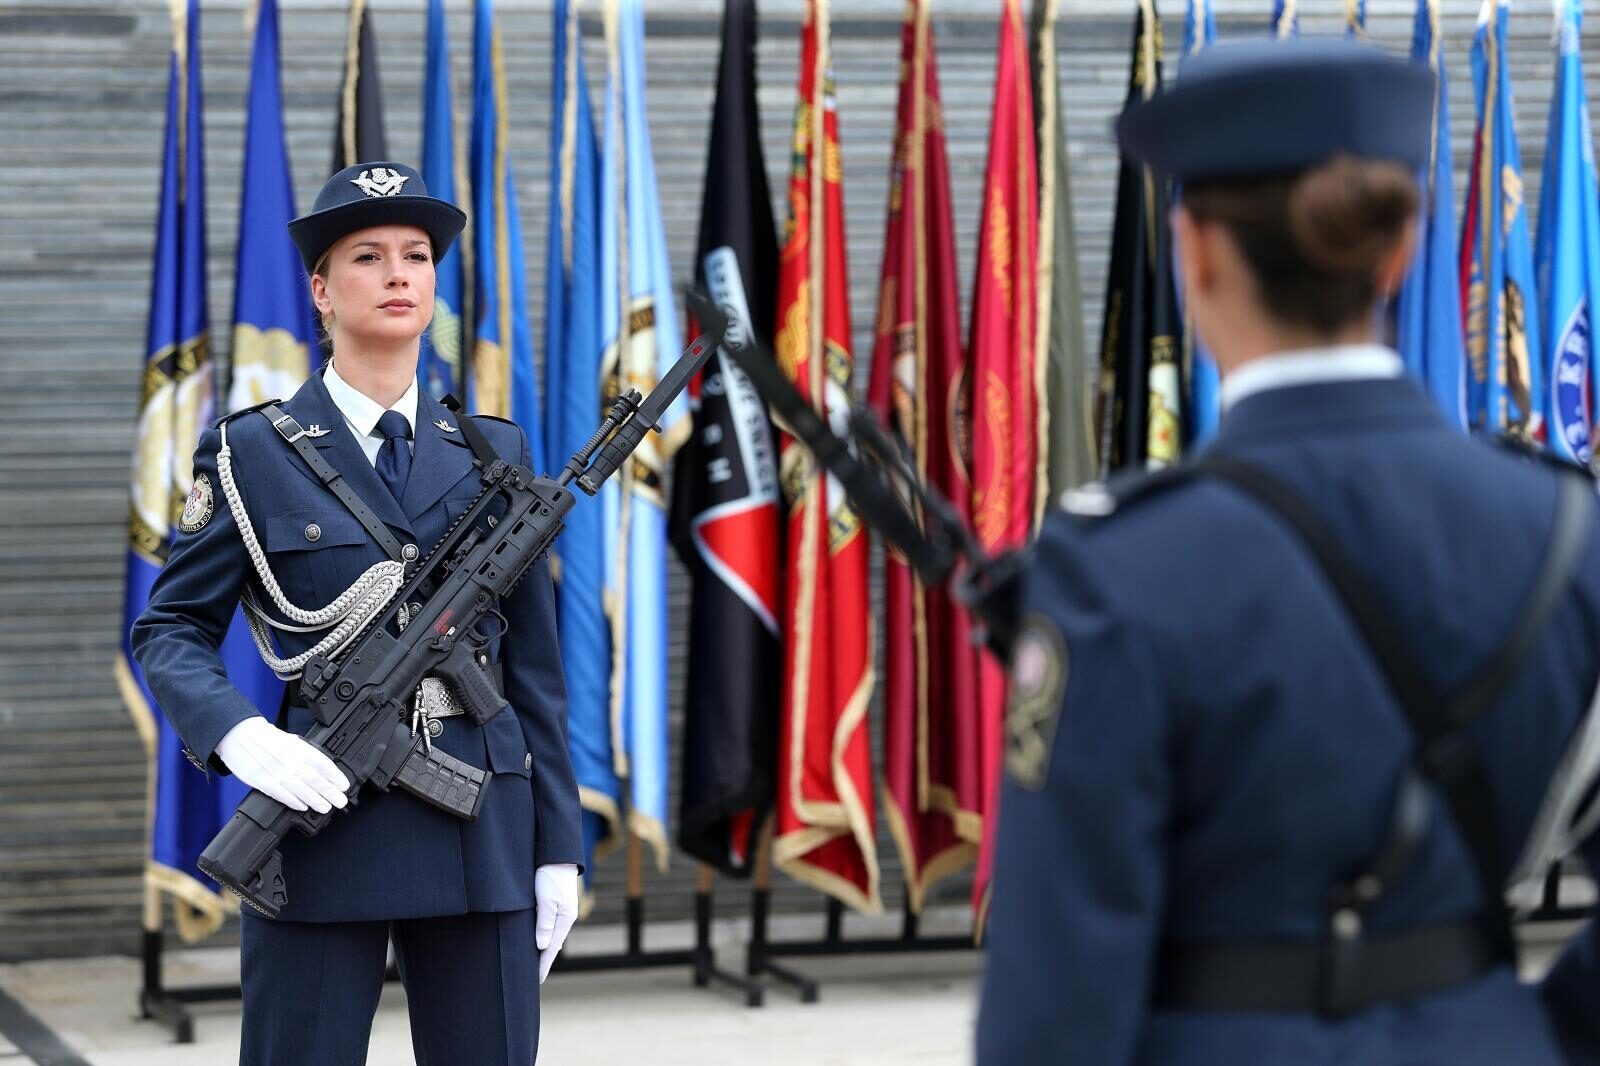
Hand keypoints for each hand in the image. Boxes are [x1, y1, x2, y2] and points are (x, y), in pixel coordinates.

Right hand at [214, 716, 349, 813]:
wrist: (239, 735)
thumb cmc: (267, 739)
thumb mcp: (291, 740)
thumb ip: (306, 754)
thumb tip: (325, 771)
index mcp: (297, 747)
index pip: (321, 763)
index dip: (335, 776)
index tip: (344, 785)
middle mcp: (288, 759)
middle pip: (313, 778)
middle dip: (329, 792)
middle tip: (340, 801)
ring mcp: (275, 771)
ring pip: (299, 789)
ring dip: (314, 799)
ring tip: (325, 807)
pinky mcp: (261, 781)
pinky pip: (280, 794)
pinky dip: (293, 802)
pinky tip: (304, 806)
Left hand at [534, 863, 579, 982]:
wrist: (557, 854)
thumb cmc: (551, 876)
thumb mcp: (546, 901)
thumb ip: (544, 924)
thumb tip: (542, 947)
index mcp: (565, 919)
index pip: (552, 949)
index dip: (543, 965)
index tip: (537, 980)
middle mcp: (565, 917)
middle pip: (553, 944)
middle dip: (544, 960)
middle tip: (535, 977)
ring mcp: (562, 910)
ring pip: (551, 935)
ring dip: (544, 948)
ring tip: (536, 962)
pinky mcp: (557, 902)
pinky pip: (550, 925)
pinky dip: (544, 935)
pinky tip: (539, 939)